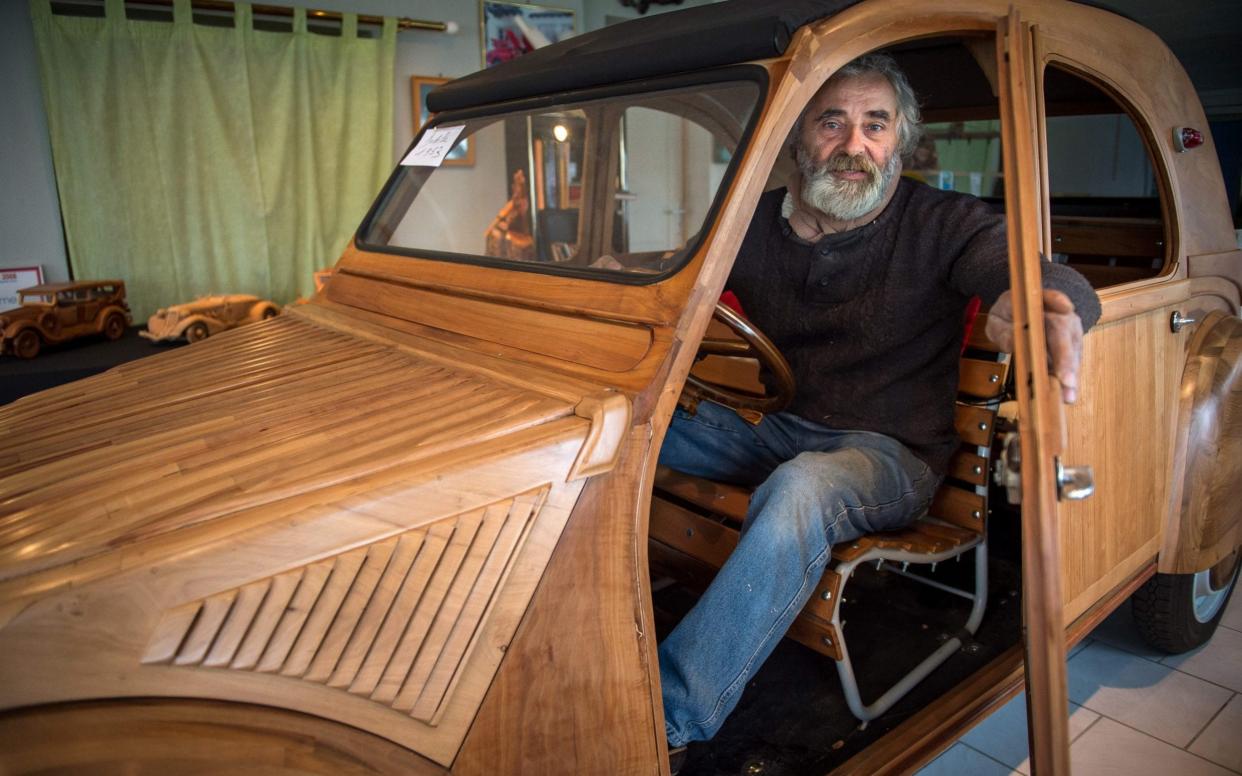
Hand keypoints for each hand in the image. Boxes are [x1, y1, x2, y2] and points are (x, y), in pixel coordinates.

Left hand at [985, 289, 1083, 403]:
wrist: (1019, 313)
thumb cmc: (1009, 315)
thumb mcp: (997, 319)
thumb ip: (1002, 330)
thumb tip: (1013, 343)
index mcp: (1039, 300)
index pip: (1050, 298)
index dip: (1058, 300)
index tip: (1065, 307)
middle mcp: (1060, 314)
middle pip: (1065, 332)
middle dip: (1067, 358)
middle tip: (1067, 381)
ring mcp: (1069, 331)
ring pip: (1073, 351)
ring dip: (1071, 374)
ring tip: (1068, 395)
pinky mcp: (1070, 347)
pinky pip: (1071, 362)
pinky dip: (1069, 379)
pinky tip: (1067, 395)